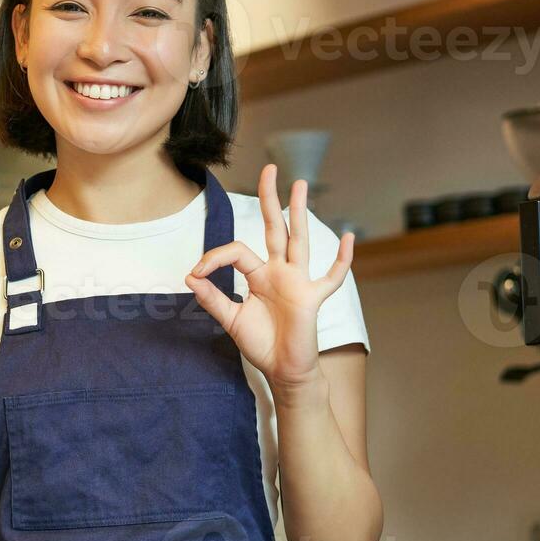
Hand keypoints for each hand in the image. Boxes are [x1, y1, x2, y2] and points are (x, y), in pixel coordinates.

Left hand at [186, 164, 354, 392]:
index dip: (215, 257)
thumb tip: (190, 275)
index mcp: (260, 274)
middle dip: (270, 199)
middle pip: (275, 228)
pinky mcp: (312, 298)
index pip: (237, 251)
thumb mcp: (231, 320)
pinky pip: (331, 277)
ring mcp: (298, 282)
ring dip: (299, 212)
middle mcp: (280, 272)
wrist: (283, 371)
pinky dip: (342, 259)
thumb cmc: (262, 344)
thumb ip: (213, 298)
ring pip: (300, 240)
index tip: (197, 272)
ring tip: (300, 184)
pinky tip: (349, 237)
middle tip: (270, 169)